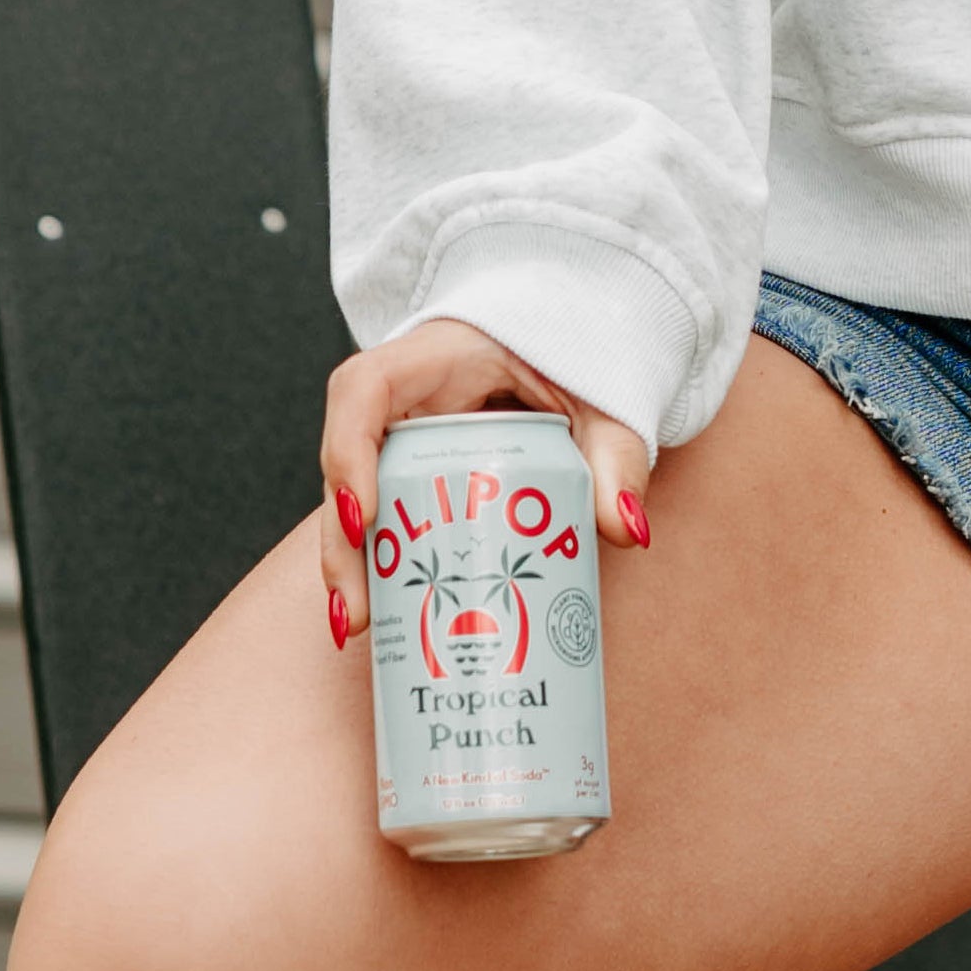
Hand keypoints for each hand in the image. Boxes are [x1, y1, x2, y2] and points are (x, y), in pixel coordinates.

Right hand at [318, 315, 652, 647]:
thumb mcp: (605, 401)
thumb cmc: (584, 359)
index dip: (348, 449)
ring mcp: (406, 435)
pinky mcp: (419, 470)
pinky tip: (384, 616)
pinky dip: (382, 561)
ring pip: (356, 494)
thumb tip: (628, 530)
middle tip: (358, 609)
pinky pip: (389, 512)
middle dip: (342, 540)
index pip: (366, 387)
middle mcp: (407, 396)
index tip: (363, 516)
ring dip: (352, 562)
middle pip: (347, 460)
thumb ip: (616, 456)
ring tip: (360, 624)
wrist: (588, 347)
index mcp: (437, 355)